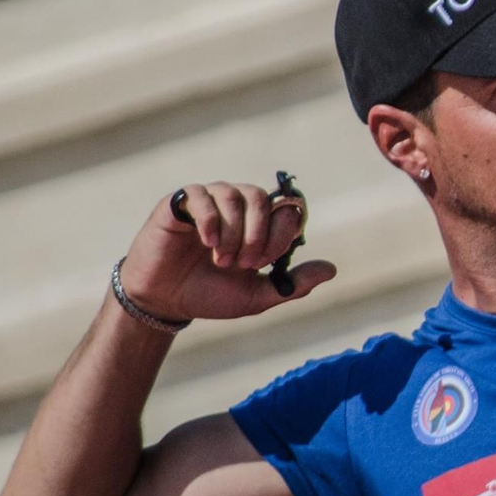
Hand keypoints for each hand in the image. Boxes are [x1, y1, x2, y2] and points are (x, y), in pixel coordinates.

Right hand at [118, 182, 336, 322]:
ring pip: (235, 195)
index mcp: (258, 224)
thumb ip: (293, 284)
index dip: (280, 234)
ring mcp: (208, 201)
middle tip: (246, 263)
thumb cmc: (210, 294)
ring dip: (234, 231)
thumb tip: (331, 269)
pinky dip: (211, 220)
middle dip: (259, 233)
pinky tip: (208, 243)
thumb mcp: (257, 295)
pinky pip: (202, 195)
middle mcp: (236, 206)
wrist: (164, 301)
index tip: (264, 262)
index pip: (286, 210)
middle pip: (262, 198)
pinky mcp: (178, 203)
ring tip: (222, 260)